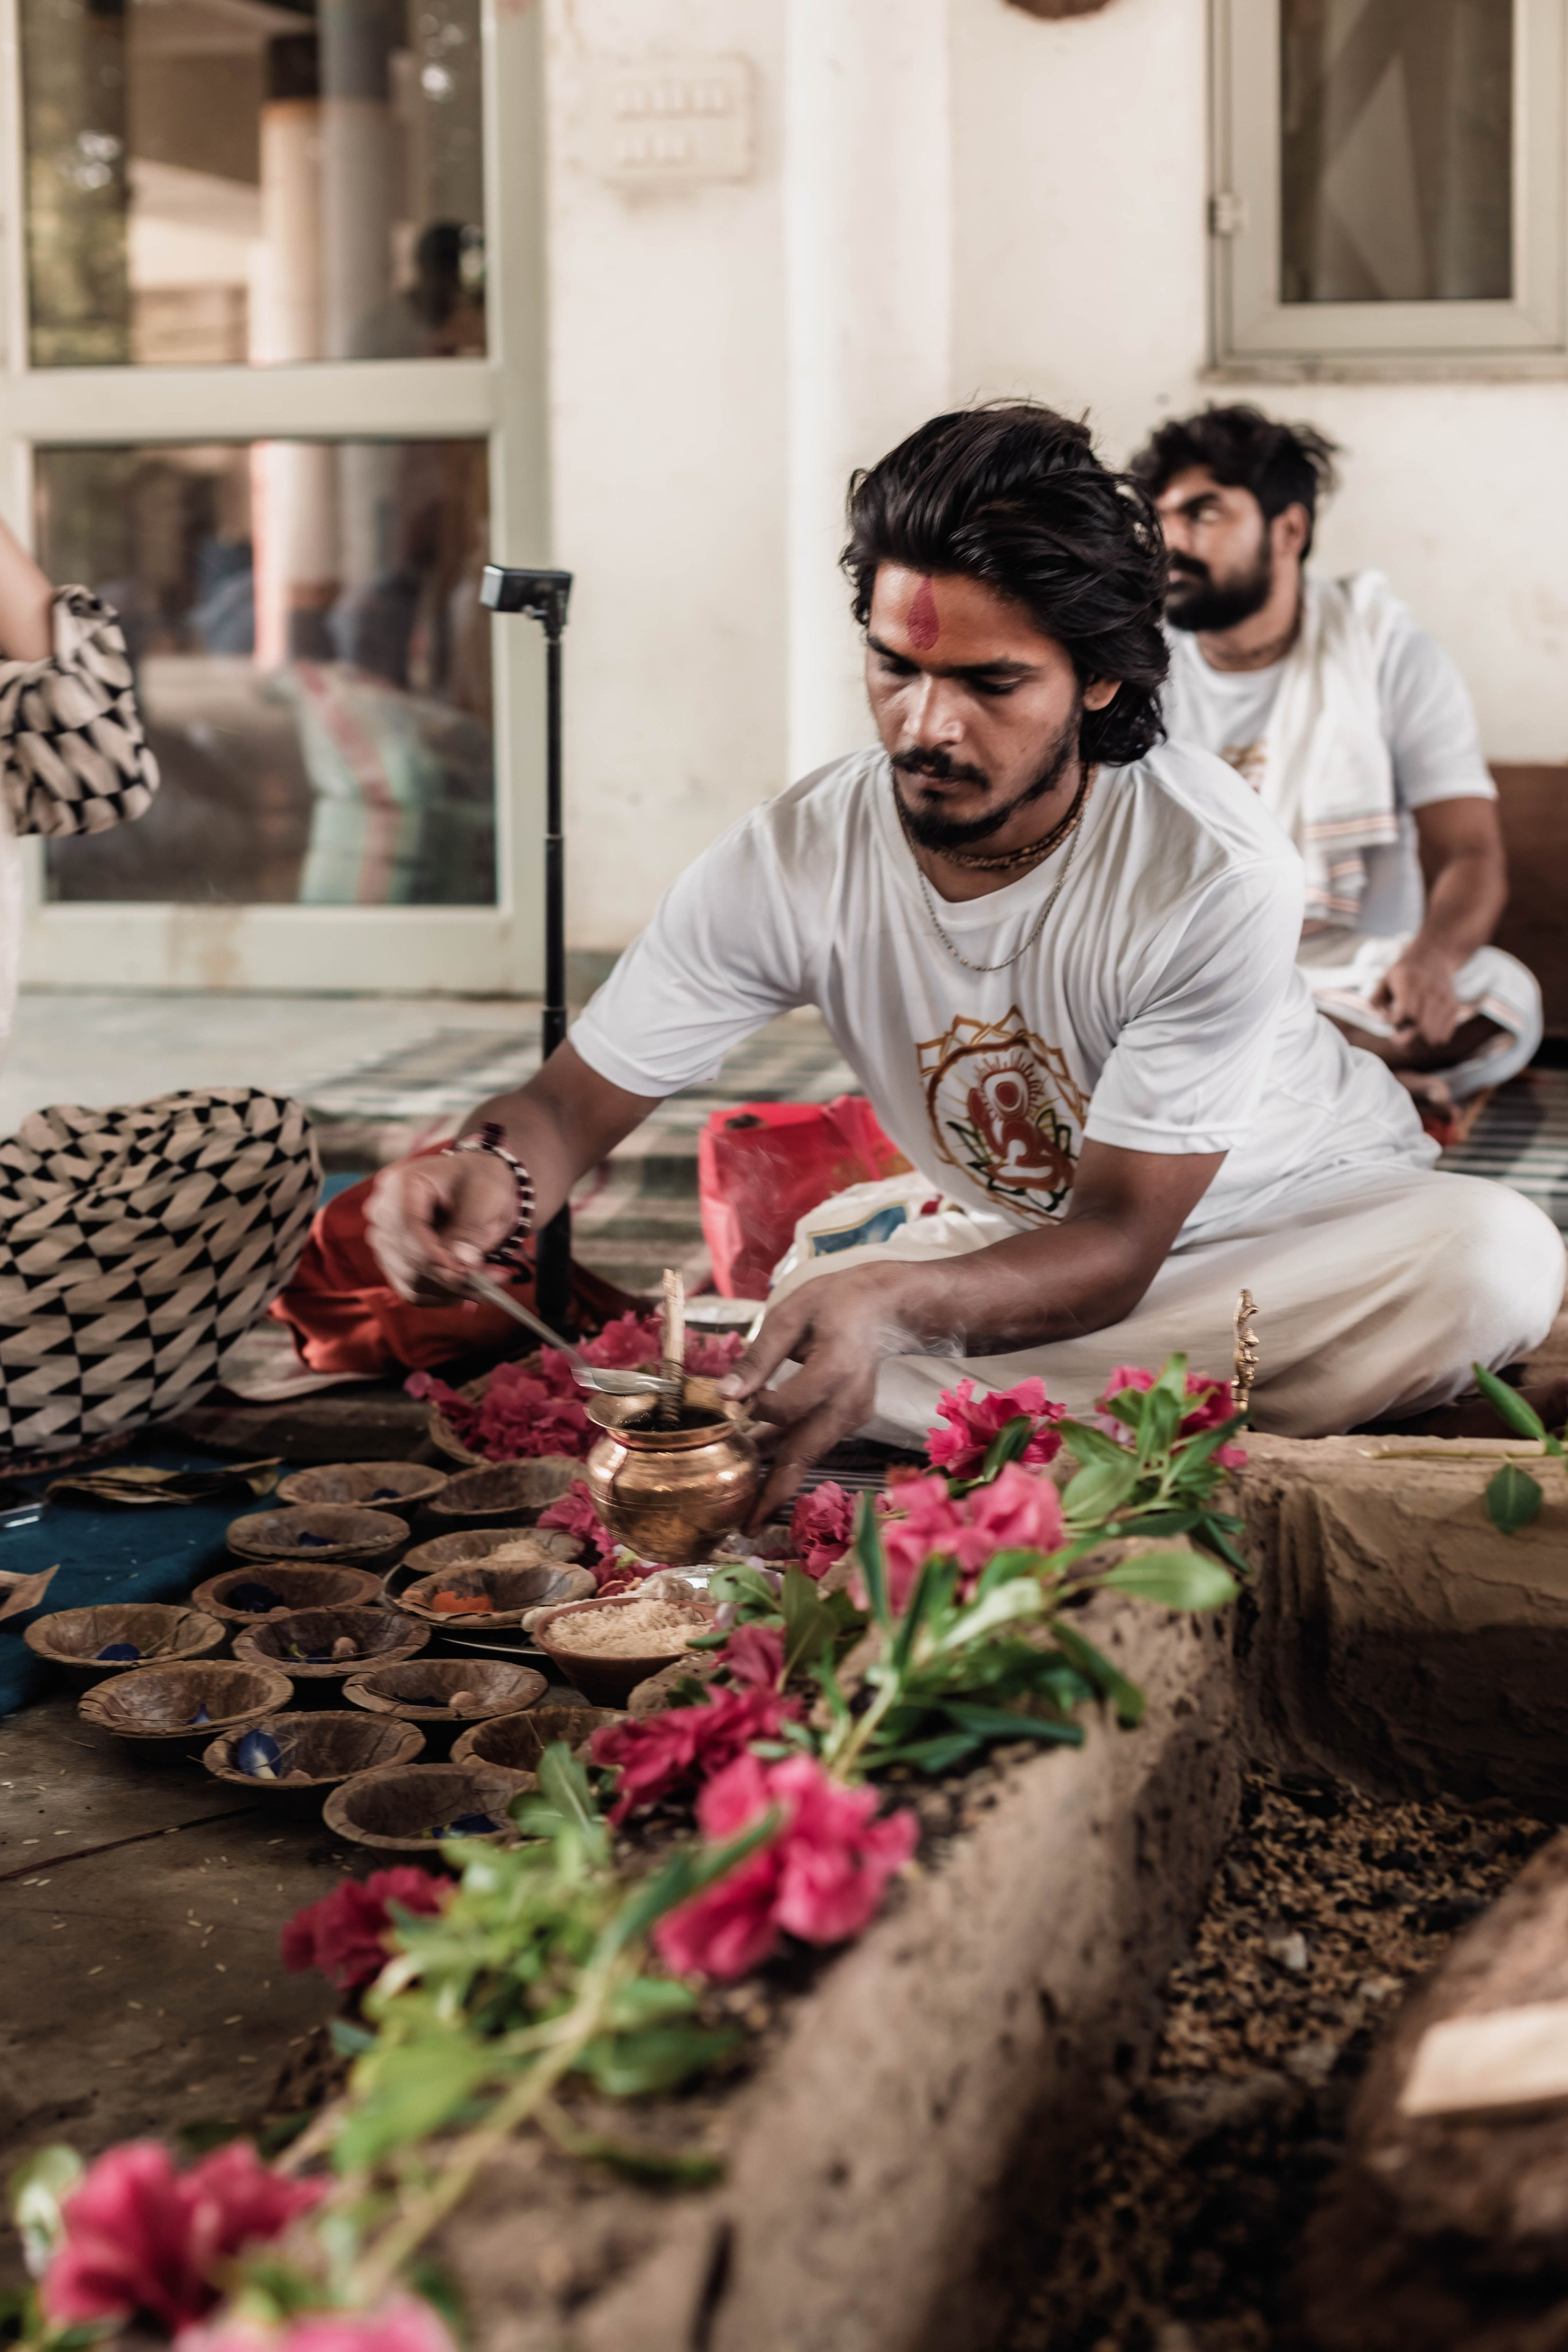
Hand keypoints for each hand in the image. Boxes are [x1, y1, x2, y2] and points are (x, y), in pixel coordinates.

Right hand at [366, 1150, 519, 1301]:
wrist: (476, 1185)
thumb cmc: (480, 1182)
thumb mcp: (486, 1195)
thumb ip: (473, 1227)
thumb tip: (462, 1262)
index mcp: (403, 1183)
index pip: (408, 1225)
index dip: (434, 1254)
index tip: (465, 1271)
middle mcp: (383, 1211)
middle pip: (405, 1256)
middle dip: (448, 1275)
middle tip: (492, 1280)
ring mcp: (384, 1238)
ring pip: (409, 1278)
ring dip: (449, 1288)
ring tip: (487, 1282)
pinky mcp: (393, 1261)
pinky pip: (411, 1289)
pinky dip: (441, 1294)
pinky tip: (467, 1288)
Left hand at [719, 1266, 920, 1522]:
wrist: (886, 1308)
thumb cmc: (833, 1304)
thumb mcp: (791, 1315)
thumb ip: (758, 1357)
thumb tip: (725, 1395)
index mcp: (836, 1368)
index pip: (789, 1407)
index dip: (756, 1411)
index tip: (730, 1403)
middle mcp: (849, 1401)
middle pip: (806, 1452)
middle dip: (775, 1492)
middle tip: (745, 1528)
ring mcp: (853, 1415)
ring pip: (810, 1454)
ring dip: (780, 1483)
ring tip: (748, 1517)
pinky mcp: (850, 1420)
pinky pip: (814, 1442)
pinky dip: (789, 1458)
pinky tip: (762, 1477)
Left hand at [1372, 949, 1462, 1046]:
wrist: (1433, 957)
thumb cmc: (1404, 972)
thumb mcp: (1385, 979)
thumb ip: (1376, 999)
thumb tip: (1379, 1017)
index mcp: (1409, 984)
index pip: (1405, 1015)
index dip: (1396, 1023)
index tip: (1391, 1019)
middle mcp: (1429, 992)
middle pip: (1419, 1028)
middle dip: (1405, 1037)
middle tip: (1399, 1032)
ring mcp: (1444, 1000)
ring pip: (1432, 1036)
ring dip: (1418, 1040)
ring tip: (1411, 1029)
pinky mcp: (1453, 1007)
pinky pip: (1444, 1035)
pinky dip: (1432, 1039)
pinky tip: (1424, 1028)